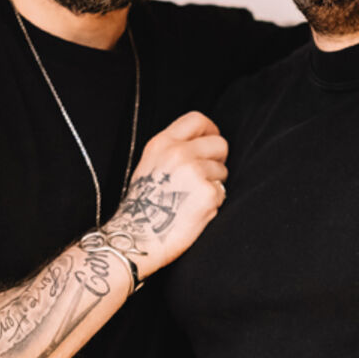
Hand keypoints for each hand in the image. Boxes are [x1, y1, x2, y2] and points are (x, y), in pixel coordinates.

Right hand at [100, 111, 227, 274]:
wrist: (136, 238)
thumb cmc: (142, 207)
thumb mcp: (150, 166)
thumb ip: (173, 150)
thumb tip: (202, 144)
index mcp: (162, 143)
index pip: (197, 119)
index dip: (210, 130)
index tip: (211, 143)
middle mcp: (179, 153)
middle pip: (219, 143)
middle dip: (218, 159)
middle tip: (206, 176)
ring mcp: (194, 172)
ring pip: (223, 171)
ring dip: (214, 184)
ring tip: (191, 199)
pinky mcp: (207, 193)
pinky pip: (222, 192)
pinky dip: (213, 203)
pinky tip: (194, 211)